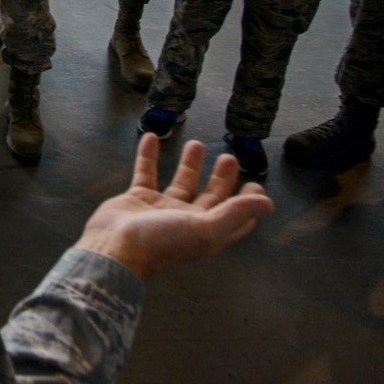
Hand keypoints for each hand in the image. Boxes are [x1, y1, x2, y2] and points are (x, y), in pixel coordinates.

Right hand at [75, 134, 273, 280]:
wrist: (116, 247)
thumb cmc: (162, 241)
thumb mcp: (205, 229)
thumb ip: (236, 213)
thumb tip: (268, 204)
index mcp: (207, 231)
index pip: (234, 217)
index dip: (247, 203)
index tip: (255, 184)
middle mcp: (187, 220)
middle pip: (210, 197)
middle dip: (221, 178)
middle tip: (229, 156)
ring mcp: (161, 209)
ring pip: (180, 182)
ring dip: (189, 164)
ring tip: (197, 143)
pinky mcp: (138, 198)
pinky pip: (146, 172)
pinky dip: (148, 155)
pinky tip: (152, 137)